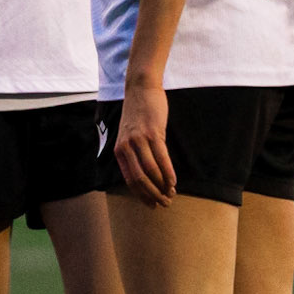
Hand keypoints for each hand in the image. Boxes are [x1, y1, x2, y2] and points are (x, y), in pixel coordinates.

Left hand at [114, 81, 176, 207]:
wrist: (140, 88)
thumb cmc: (138, 113)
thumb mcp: (129, 135)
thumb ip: (134, 153)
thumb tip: (146, 176)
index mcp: (119, 151)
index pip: (130, 180)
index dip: (142, 195)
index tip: (152, 204)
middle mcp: (127, 147)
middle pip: (140, 179)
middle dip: (153, 195)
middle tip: (164, 203)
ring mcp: (139, 140)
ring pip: (151, 171)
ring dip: (163, 186)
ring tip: (171, 194)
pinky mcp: (153, 133)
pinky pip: (162, 159)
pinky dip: (168, 173)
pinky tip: (174, 182)